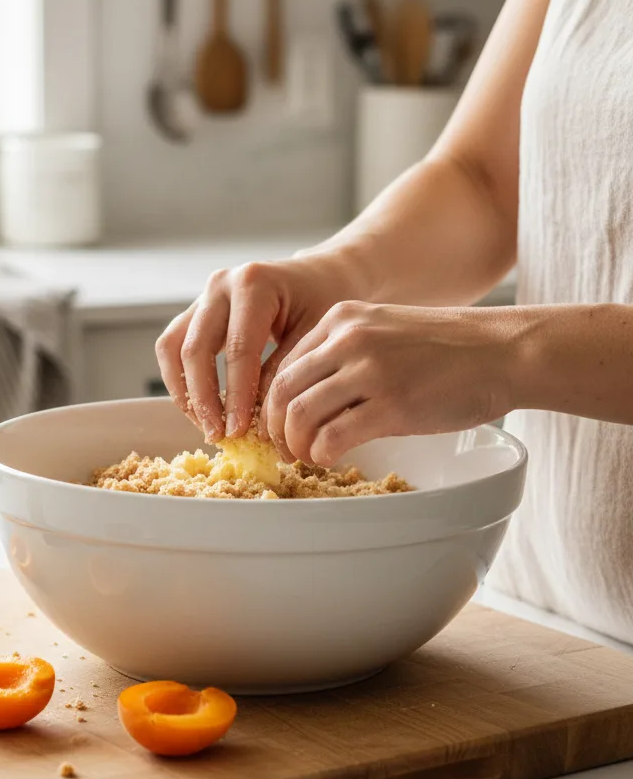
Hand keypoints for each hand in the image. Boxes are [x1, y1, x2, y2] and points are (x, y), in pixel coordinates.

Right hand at [154, 256, 356, 442]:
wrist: (319, 277)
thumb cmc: (324, 302)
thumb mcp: (316, 335)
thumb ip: (284, 372)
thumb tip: (257, 419)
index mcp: (254, 284)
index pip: (238, 348)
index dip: (236, 395)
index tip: (238, 431)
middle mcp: (221, 285)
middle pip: (195, 348)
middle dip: (203, 398)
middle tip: (218, 434)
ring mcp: (203, 297)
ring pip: (172, 348)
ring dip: (183, 392)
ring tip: (205, 426)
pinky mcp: (194, 313)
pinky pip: (171, 348)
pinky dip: (179, 381)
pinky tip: (200, 409)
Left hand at [259, 301, 516, 465]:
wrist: (505, 352)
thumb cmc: (448, 350)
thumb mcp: (386, 332)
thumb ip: (345, 355)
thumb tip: (307, 399)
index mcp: (342, 320)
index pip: (284, 365)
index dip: (272, 403)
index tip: (278, 427)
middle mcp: (349, 339)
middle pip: (282, 391)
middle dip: (275, 428)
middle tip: (284, 450)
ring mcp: (370, 370)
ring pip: (300, 414)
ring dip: (295, 444)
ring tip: (305, 457)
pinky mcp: (391, 404)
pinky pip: (332, 436)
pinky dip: (321, 453)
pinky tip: (329, 459)